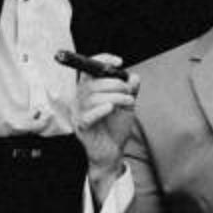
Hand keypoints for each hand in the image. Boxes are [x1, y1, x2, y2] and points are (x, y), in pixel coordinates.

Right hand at [69, 55, 135, 174]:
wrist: (112, 152)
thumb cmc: (115, 128)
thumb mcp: (126, 106)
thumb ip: (130, 91)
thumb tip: (133, 77)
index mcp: (88, 90)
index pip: (88, 69)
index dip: (102, 61)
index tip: (118, 62)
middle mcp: (80, 99)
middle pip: (92, 83)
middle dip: (114, 83)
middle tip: (128, 92)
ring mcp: (79, 113)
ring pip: (92, 97)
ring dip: (115, 97)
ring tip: (128, 103)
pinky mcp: (81, 127)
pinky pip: (87, 116)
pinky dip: (100, 110)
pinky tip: (111, 108)